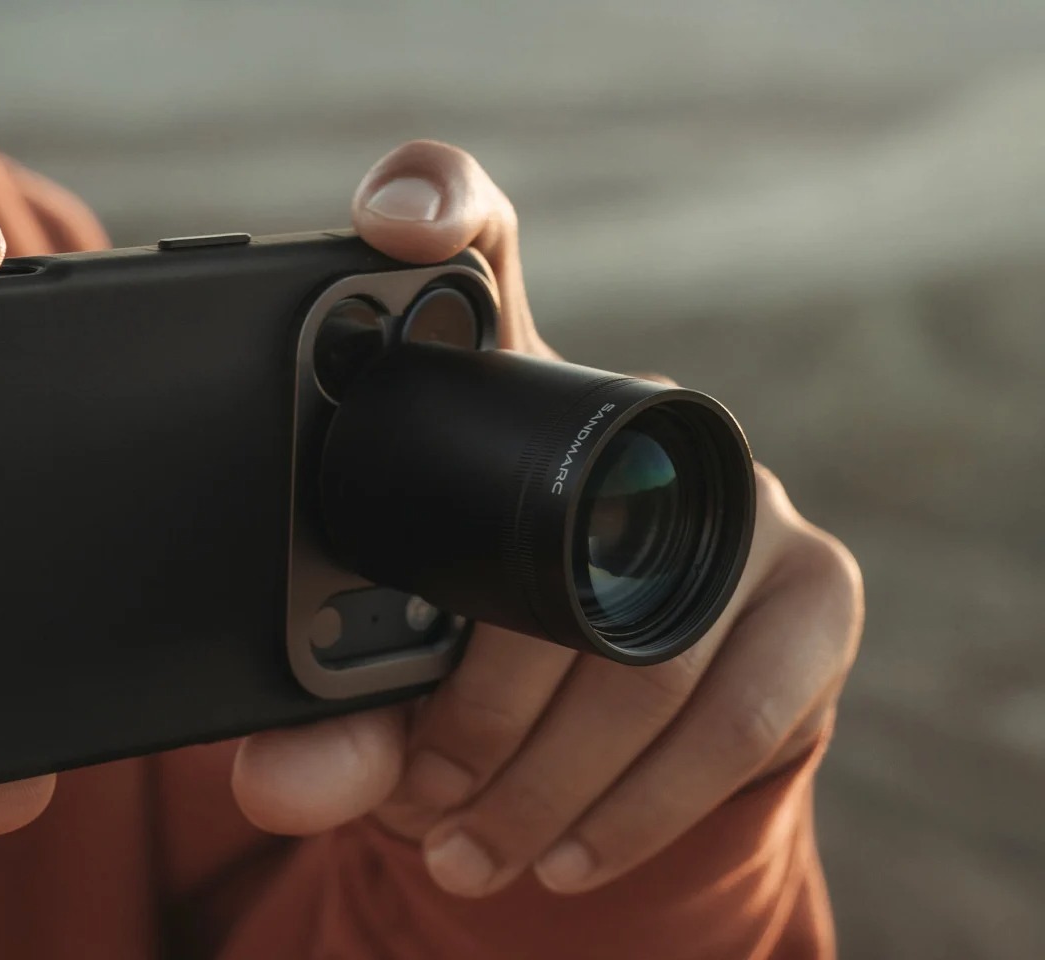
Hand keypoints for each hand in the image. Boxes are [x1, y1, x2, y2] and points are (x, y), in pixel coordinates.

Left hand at [232, 140, 863, 897]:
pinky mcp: (817, 588)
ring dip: (543, 781)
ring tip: (462, 846)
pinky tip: (564, 855)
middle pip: (549, 543)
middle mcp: (636, 418)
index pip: (481, 245)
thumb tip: (276, 781)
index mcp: (515, 396)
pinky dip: (639, 806)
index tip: (386, 226)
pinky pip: (738, 711)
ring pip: (643, 655)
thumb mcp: (408, 680)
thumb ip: (341, 724)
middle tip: (410, 792)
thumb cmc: (504, 655)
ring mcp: (737, 499)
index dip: (438, 199)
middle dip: (470, 709)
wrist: (646, 717)